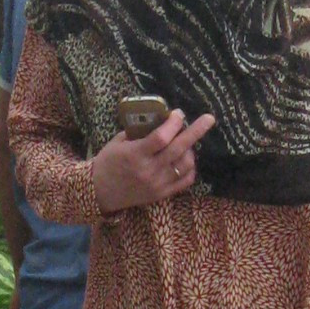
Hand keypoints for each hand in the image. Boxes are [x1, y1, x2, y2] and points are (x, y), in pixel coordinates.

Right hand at [90, 109, 215, 214]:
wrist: (100, 192)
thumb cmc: (108, 162)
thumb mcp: (118, 142)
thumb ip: (139, 131)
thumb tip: (160, 119)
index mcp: (135, 155)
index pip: (161, 137)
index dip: (173, 123)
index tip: (178, 113)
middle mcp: (149, 170)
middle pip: (178, 149)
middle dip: (196, 131)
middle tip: (209, 119)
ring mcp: (157, 184)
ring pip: (185, 164)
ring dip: (190, 149)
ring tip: (186, 142)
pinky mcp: (162, 195)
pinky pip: (185, 181)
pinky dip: (190, 168)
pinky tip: (186, 159)